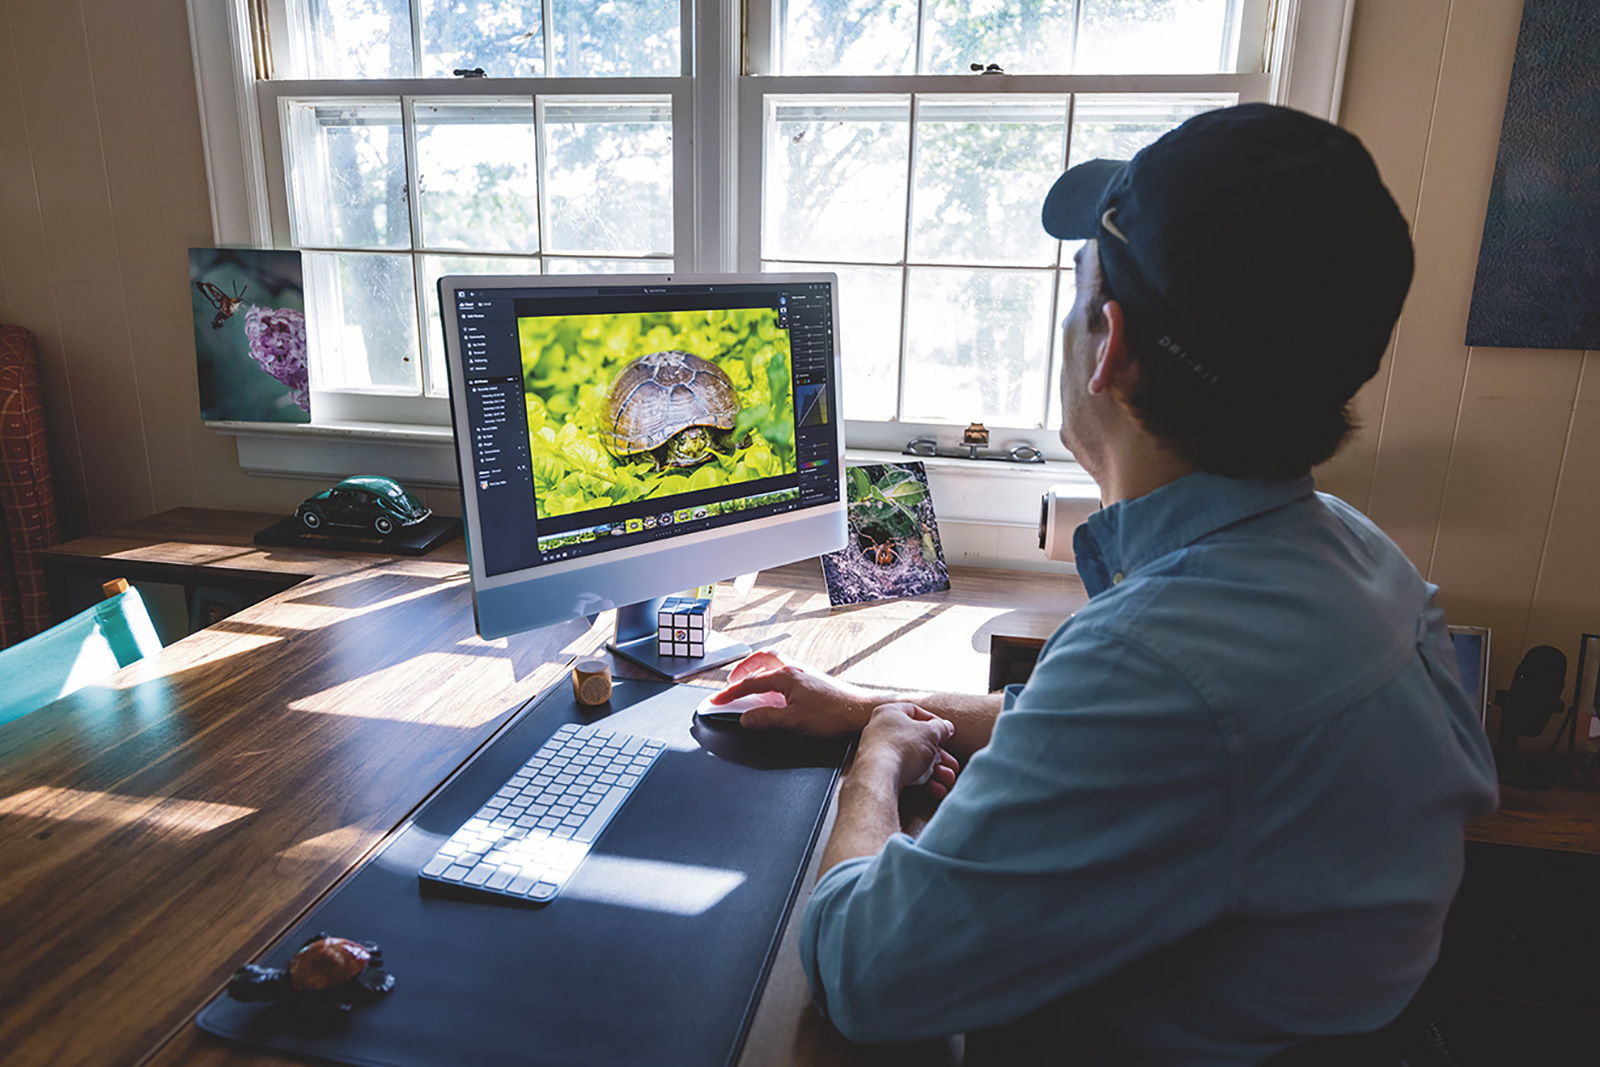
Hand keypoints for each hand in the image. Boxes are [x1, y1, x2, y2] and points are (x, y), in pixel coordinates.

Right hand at [708, 651, 879, 736]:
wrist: (861, 712)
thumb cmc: (834, 714)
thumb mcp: (794, 720)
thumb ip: (767, 719)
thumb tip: (746, 719)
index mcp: (786, 676)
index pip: (750, 683)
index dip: (730, 694)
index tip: (716, 701)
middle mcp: (794, 669)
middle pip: (760, 661)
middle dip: (742, 670)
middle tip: (730, 684)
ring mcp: (803, 673)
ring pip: (773, 664)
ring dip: (757, 671)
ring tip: (748, 684)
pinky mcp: (811, 681)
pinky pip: (784, 672)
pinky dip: (771, 678)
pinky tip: (773, 693)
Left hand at [858, 702, 959, 800]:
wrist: (878, 777)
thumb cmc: (902, 747)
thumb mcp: (930, 732)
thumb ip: (941, 728)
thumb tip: (946, 727)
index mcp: (889, 713)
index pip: (915, 711)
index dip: (934, 722)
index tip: (946, 733)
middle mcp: (881, 731)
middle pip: (917, 741)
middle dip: (939, 756)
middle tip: (952, 765)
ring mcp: (879, 753)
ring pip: (913, 760)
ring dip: (935, 771)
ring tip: (948, 779)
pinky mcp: (880, 773)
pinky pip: (905, 775)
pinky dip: (923, 782)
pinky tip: (937, 789)